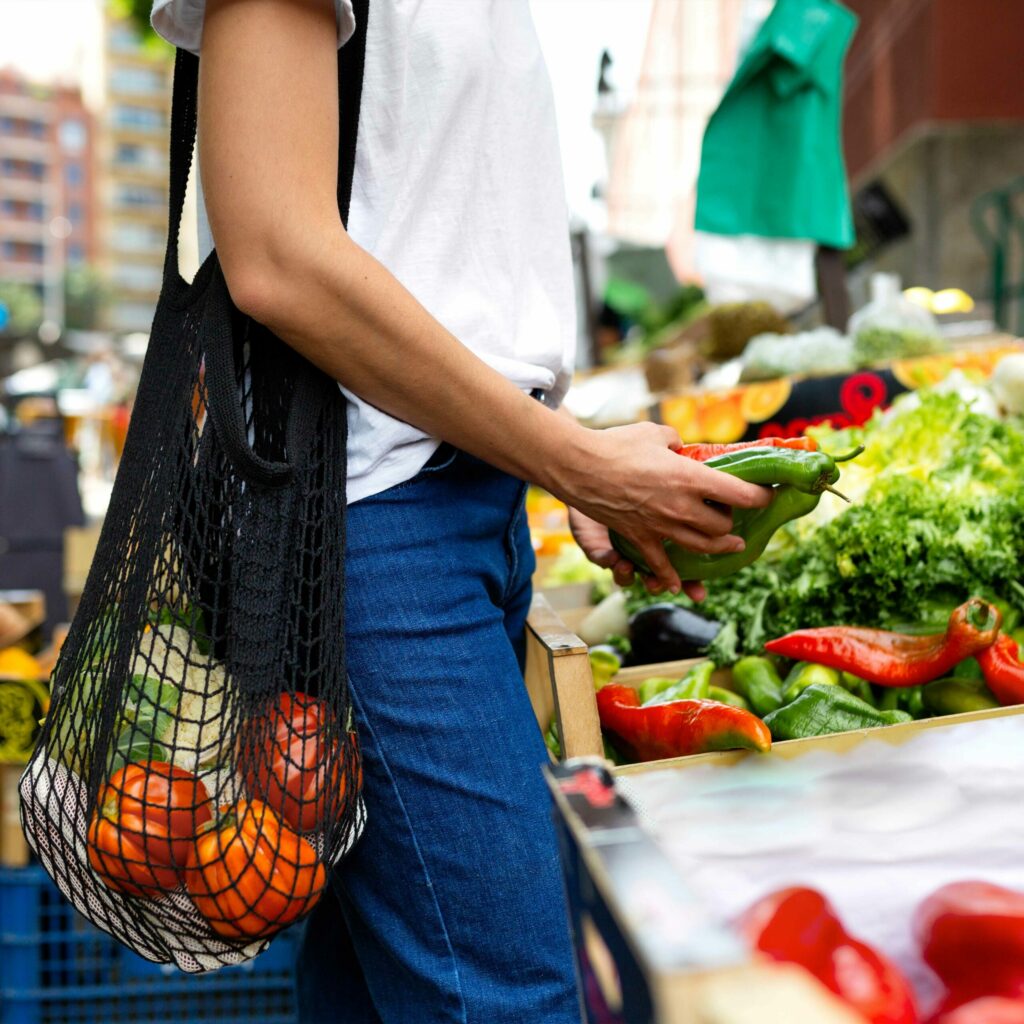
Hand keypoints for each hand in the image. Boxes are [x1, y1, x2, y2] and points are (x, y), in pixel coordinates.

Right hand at [547, 421, 772, 594]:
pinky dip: (669, 577)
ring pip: (700, 546)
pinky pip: (659, 565)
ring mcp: (660, 526)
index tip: (768, 495)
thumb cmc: (617, 445)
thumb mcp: (655, 434)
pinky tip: (678, 585)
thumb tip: (679, 448)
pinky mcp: (639, 538)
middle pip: (722, 526)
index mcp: (691, 477)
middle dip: (733, 522)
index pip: (741, 494)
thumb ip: (674, 442)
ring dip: (719, 548)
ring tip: (731, 546)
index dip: (761, 497)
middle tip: (736, 516)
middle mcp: (681, 506)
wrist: (579, 466)